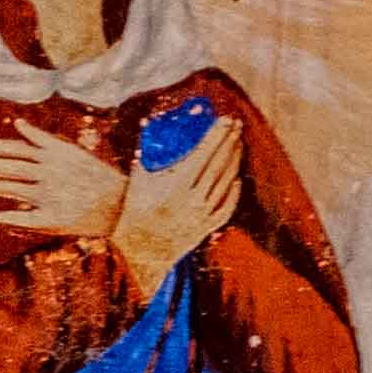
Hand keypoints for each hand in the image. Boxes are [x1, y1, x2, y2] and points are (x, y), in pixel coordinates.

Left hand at [0, 120, 124, 245]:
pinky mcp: (56, 218)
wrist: (123, 204)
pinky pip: (27, 217)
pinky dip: (9, 215)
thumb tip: (18, 123)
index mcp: (50, 154)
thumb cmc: (94, 177)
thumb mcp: (70, 151)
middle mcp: (48, 172)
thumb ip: (41, 138)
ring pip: (10, 188)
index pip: (8, 149)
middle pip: (4, 166)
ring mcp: (51, 195)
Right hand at [111, 117, 241, 299]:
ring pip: (225, 183)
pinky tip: (237, 179)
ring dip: (234, 161)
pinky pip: (226, 208)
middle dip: (230, 142)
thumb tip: (146, 120)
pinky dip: (234, 193)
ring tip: (238, 144)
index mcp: (176, 185)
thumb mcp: (138, 179)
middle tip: (236, 125)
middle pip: (218, 165)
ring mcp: (201, 216)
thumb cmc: (134, 212)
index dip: (217, 135)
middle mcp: (193, 200)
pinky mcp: (205, 229)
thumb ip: (144, 150)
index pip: (204, 153)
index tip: (225, 120)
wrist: (137, 252)